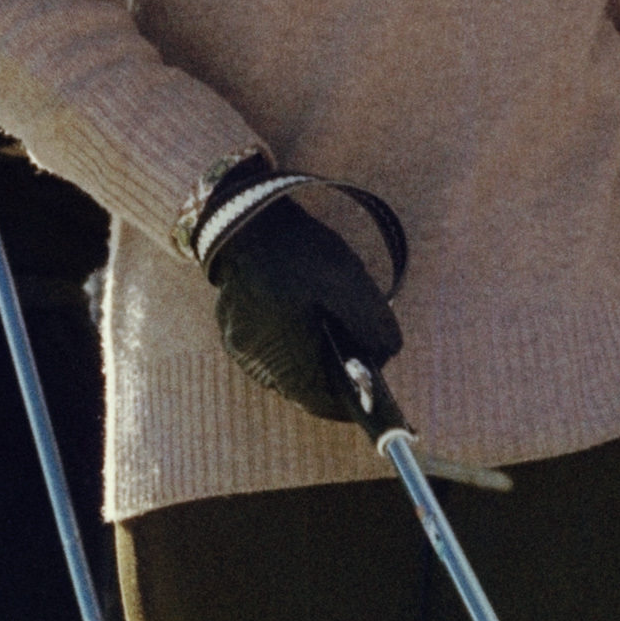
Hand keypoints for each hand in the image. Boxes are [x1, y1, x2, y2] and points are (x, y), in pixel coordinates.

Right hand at [197, 176, 405, 426]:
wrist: (243, 214)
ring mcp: (239, 345)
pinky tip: (305, 317)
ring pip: (285, 371)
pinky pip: (268, 351)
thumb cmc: (299, 251)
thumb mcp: (351, 285)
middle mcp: (255, 359)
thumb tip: (388, 353)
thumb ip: (375, 326)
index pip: (322, 404)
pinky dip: (291, 344)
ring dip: (311, 360)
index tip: (373, 399)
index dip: (351, 406)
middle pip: (303, 389)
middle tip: (358, 356)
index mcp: (284, 354)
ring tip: (333, 332)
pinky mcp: (231, 328)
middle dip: (332, 378)